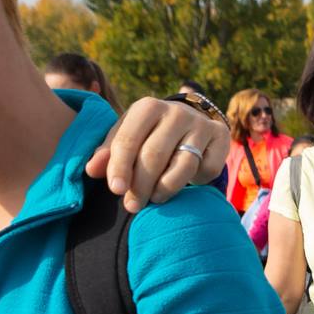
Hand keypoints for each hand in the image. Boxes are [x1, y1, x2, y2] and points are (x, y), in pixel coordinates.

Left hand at [86, 100, 229, 211]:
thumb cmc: (150, 134)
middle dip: (141, 184)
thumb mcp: (127, 137)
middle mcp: (176, 112)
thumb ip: (108, 153)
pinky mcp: (221, 138)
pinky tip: (183, 185)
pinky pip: (207, 170)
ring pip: (183, 166)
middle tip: (132, 206)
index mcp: (147, 107)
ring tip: (154, 199)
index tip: (116, 190)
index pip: (129, 139)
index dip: (120, 167)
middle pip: (155, 155)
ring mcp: (201, 125)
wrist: (191, 122)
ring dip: (165, 189)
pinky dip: (194, 183)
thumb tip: (92, 171)